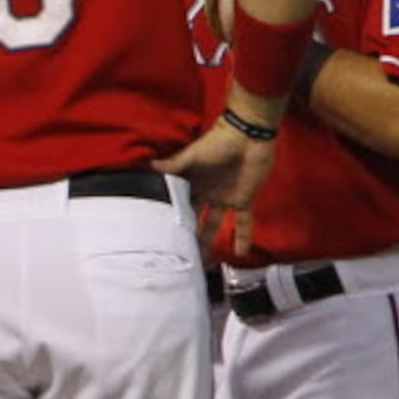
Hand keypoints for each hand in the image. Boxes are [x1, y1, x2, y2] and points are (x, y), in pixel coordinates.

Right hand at [157, 117, 273, 258]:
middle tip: (176, 254)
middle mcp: (205, 194)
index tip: (159, 236)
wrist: (248, 136)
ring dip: (207, 242)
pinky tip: (240, 253)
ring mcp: (224, 198)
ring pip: (213, 225)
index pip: (177, 205)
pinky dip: (242, 237)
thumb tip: (149, 167)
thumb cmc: (218, 141)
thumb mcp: (192, 155)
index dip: (169, 219)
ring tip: (200, 261)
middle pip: (192, 219)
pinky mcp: (243, 200)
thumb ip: (173, 165)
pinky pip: (242, 222)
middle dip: (184, 235)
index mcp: (191, 183)